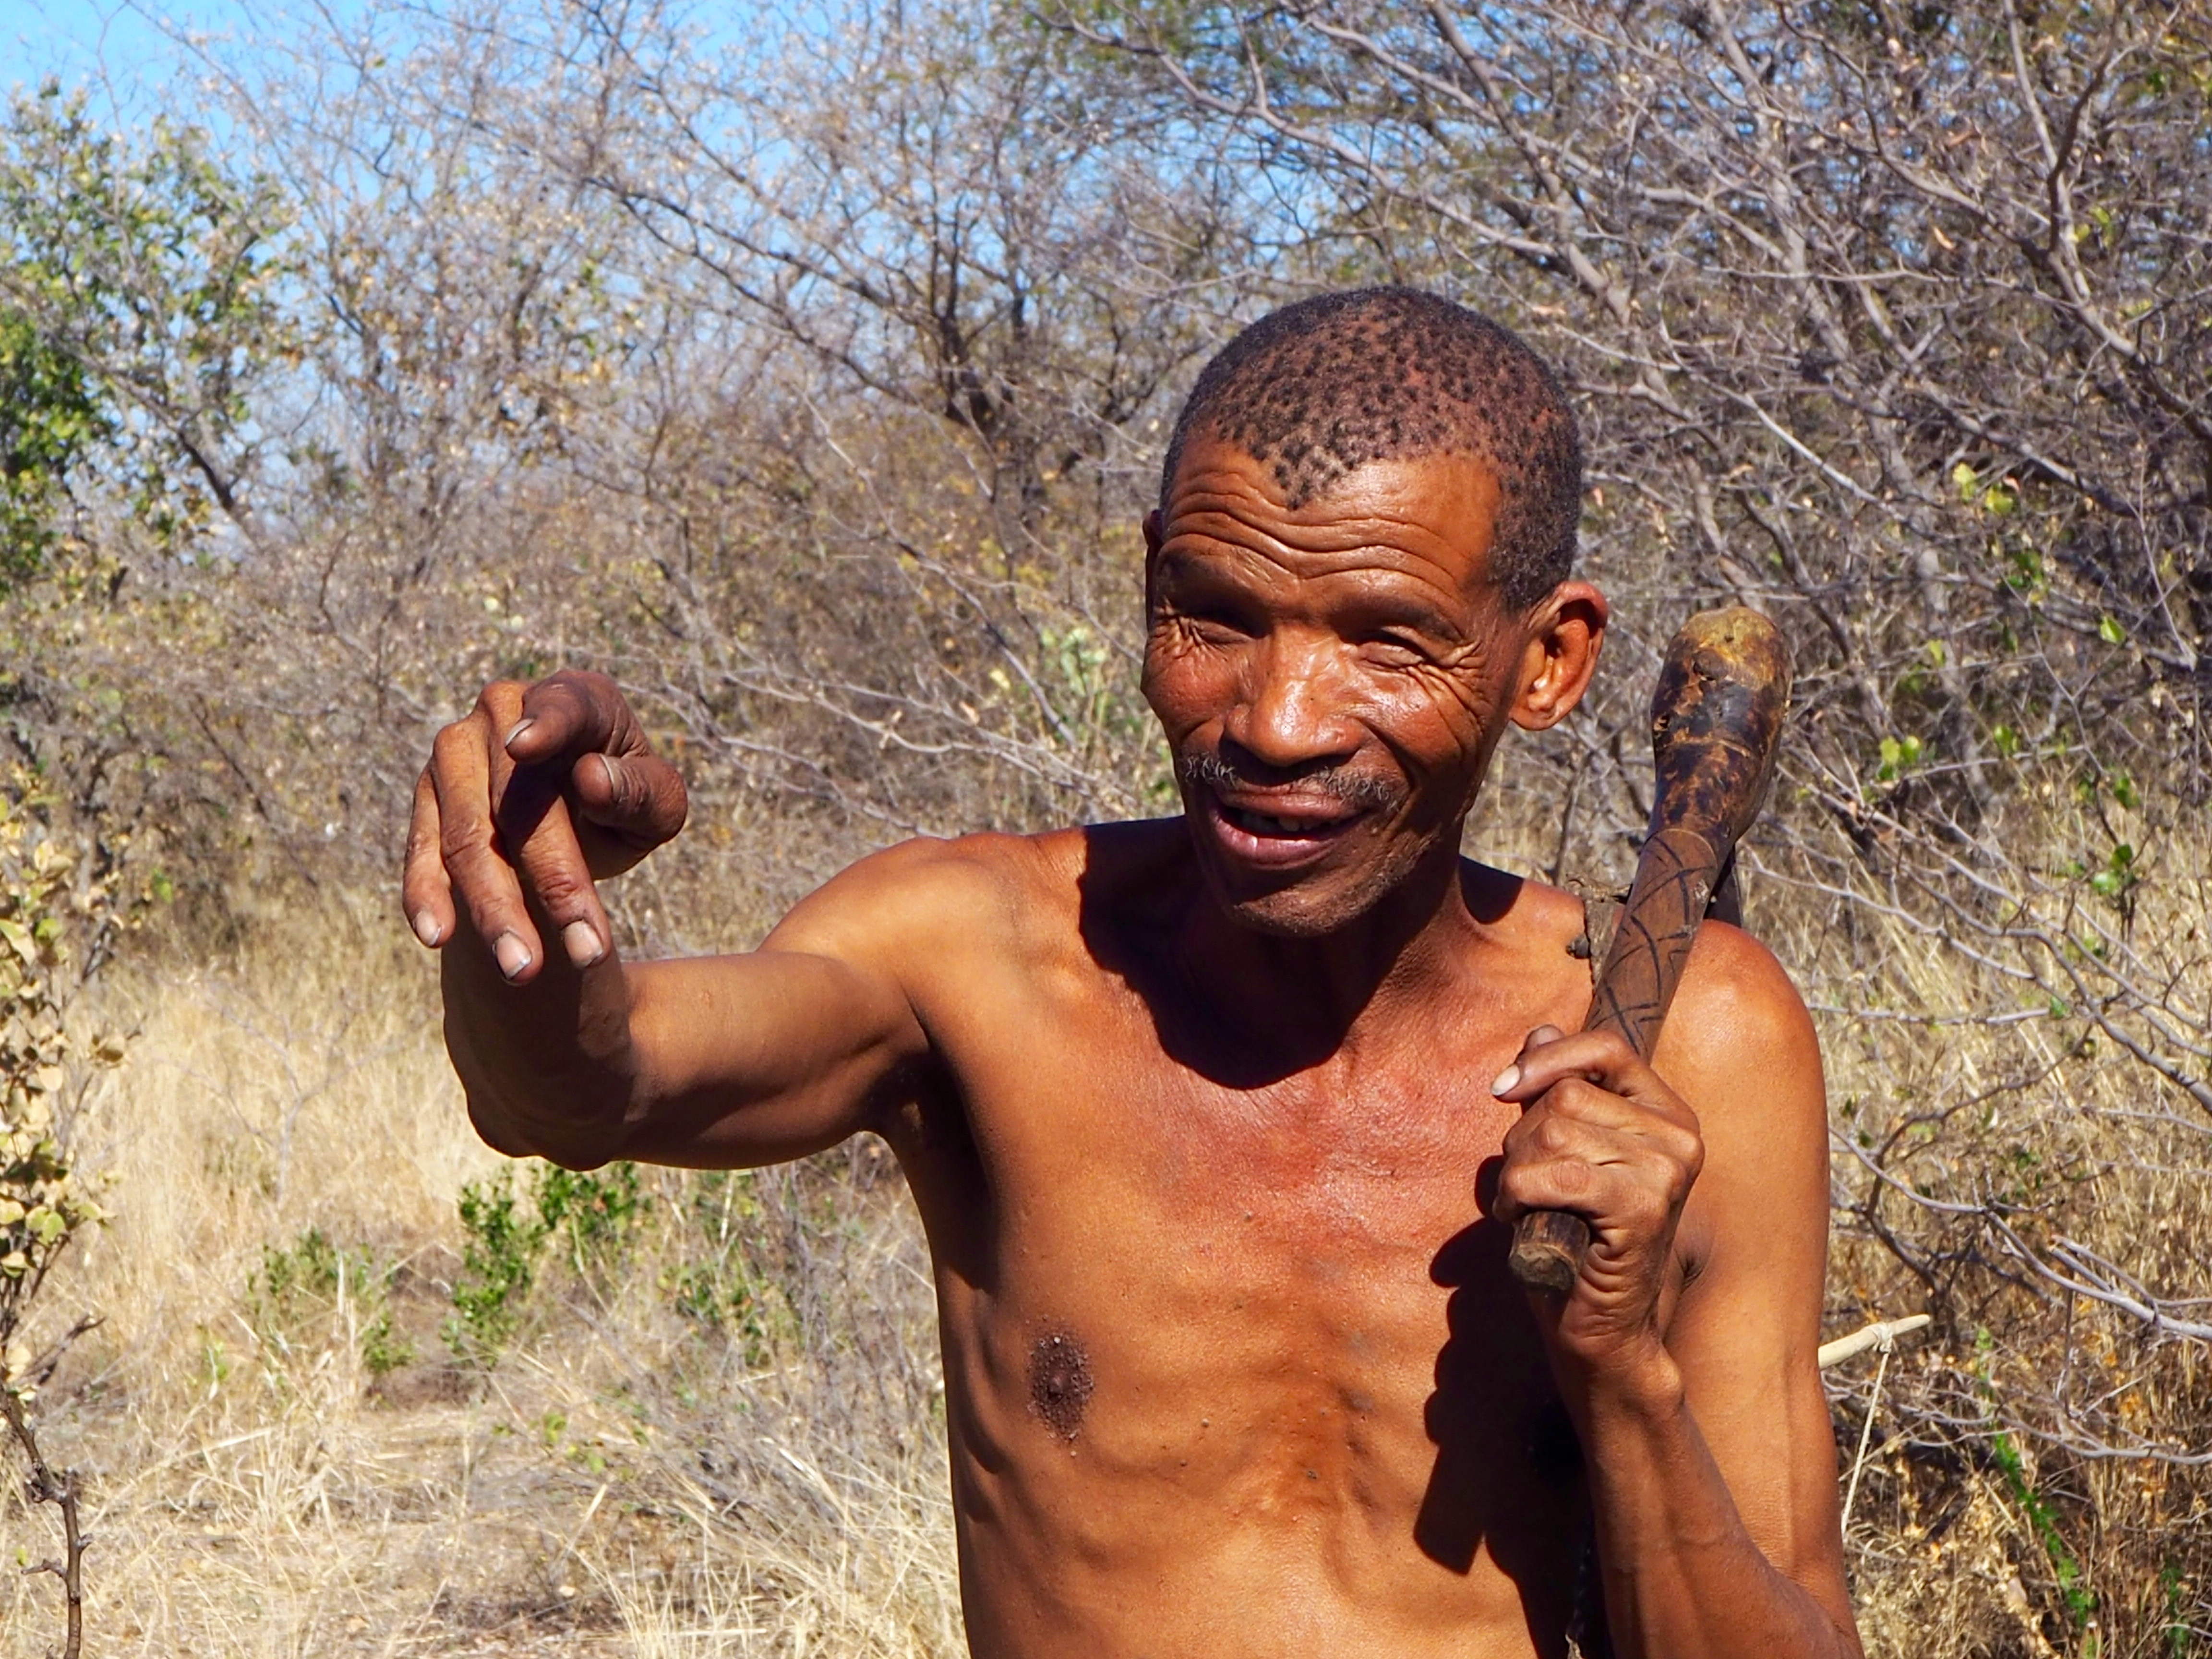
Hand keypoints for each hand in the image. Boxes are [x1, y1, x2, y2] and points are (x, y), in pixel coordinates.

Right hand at [403, 671, 687, 984]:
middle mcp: (504, 712)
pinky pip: (420, 850)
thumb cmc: (626, 800)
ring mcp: (456, 753)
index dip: (545, 725)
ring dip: (494, 909)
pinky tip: (437, 936)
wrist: (575, 812)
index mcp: (576, 699)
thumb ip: (638, 788)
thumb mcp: (658, 802)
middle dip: (553, 883)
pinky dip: (427, 894)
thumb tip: (589, 779)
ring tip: (524, 969)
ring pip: (467, 836)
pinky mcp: (427, 799)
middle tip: (586, 953)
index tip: (523, 746)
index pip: (562, 707)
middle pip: (519, 803)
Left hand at [1489, 1025, 1703, 1381]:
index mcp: (1667, 1113)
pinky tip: (1523, 1222)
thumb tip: (1542, 1031)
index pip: (1606, 1047)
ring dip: (1517, 1172)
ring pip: (1552, 1131)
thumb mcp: (1563, 1151)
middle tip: (1526, 1185)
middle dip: (1523, 1138)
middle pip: (1566, 1095)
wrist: (1599, 1327)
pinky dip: (1518, 1197)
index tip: (1503, 1089)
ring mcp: (1667, 1171)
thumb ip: (1560, 1091)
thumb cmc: (1574, 1236)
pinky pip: (1554, 1175)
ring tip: (1529, 1208)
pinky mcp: (1644, 1209)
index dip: (1547, 1061)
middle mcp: (1679, 1135)